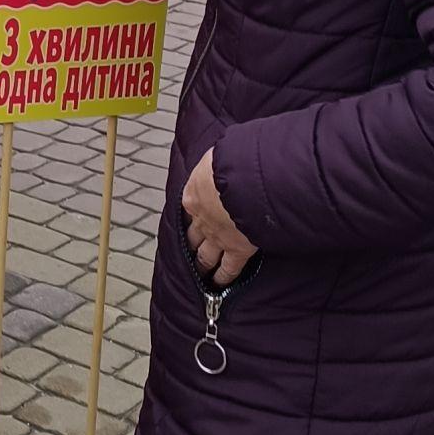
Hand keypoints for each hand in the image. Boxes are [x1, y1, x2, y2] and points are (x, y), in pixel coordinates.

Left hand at [182, 149, 256, 286]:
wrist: (243, 182)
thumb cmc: (233, 162)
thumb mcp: (219, 155)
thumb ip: (219, 159)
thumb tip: (227, 151)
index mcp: (194, 194)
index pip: (191, 204)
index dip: (194, 211)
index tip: (196, 213)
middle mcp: (202, 219)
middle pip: (193, 234)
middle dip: (191, 243)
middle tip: (189, 251)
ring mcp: (218, 237)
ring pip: (206, 255)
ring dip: (203, 263)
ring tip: (201, 271)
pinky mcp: (237, 250)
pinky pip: (229, 268)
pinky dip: (224, 277)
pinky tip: (220, 283)